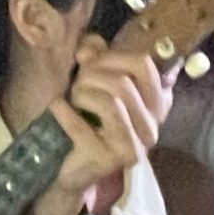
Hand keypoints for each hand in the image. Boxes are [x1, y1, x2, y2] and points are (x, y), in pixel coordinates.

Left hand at [35, 37, 170, 214]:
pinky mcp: (109, 160)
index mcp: (157, 104)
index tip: (90, 61)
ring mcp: (133, 146)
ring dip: (83, 94)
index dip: (112, 56)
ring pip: (110, 103)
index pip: (144, 65)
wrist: (73, 167)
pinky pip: (83, 127)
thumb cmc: (88, 120)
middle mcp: (152, 126)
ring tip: (71, 98)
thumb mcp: (94, 83)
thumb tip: (88, 46)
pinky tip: (56, 106)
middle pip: (124, 84)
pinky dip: (64, 112)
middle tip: (77, 84)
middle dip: (92, 76)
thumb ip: (96, 58)